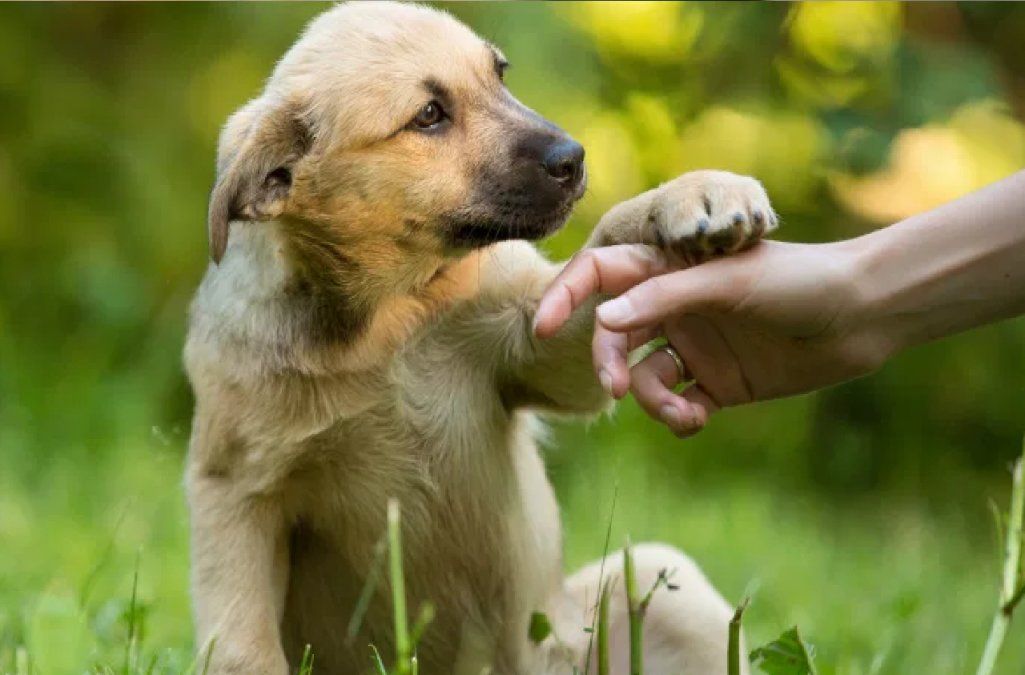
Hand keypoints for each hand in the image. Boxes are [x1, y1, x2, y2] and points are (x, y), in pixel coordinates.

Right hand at [534, 240, 888, 436]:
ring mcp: (695, 345)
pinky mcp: (718, 382)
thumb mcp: (729, 282)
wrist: (863, 314)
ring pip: (644, 377)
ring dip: (652, 401)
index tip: (541, 326)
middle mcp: (676, 307)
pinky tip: (698, 420)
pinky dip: (678, 418)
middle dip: (609, 363)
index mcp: (672, 269)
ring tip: (684, 414)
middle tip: (618, 389)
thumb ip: (663, 298)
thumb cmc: (799, 279)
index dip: (567, 296)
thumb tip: (601, 319)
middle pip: (616, 335)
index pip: (603, 274)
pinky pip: (677, 403)